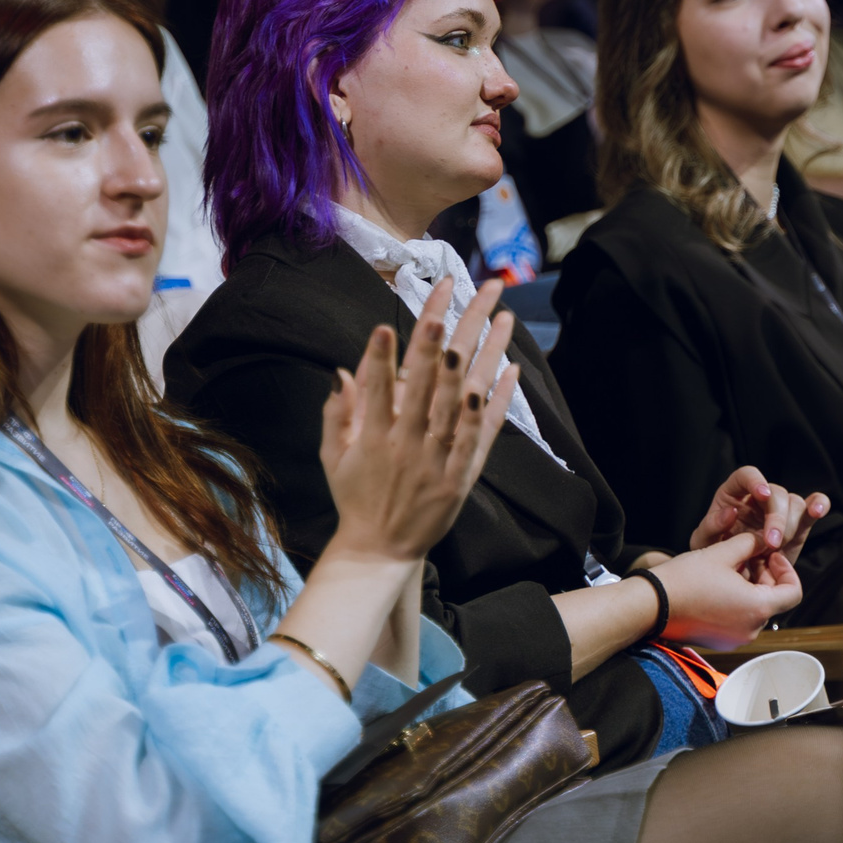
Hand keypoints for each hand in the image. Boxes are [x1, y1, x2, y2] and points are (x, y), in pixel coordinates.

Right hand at [321, 280, 517, 561]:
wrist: (381, 549)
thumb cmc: (354, 497)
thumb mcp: (332, 455)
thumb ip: (336, 412)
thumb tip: (343, 371)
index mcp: (373, 436)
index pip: (380, 387)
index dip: (383, 357)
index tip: (387, 326)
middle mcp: (408, 444)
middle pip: (430, 380)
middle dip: (444, 334)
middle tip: (457, 293)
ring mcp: (438, 459)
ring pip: (463, 399)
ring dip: (483, 354)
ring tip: (499, 317)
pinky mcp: (461, 474)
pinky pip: (484, 434)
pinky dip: (498, 402)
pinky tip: (510, 369)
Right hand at [650, 530, 803, 647]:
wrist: (652, 605)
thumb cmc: (685, 580)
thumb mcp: (722, 553)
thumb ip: (750, 544)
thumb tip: (762, 539)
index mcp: (757, 608)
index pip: (793, 592)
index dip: (787, 570)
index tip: (771, 557)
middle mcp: (751, 629)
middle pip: (774, 601)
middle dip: (766, 577)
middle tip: (748, 557)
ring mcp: (736, 639)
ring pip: (756, 609)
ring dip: (751, 589)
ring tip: (731, 569)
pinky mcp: (722, 641)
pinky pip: (741, 620)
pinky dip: (738, 603)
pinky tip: (719, 586)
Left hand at [687, 466, 828, 564]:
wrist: (733, 576)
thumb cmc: (714, 553)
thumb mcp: (703, 543)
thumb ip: (711, 527)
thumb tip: (730, 512)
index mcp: (734, 493)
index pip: (747, 475)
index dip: (756, 481)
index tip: (762, 494)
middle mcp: (760, 496)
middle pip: (776, 492)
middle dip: (776, 517)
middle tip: (771, 543)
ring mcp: (781, 509)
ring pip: (794, 502)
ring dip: (790, 524)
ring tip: (778, 548)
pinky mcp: (798, 524)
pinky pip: (813, 506)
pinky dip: (819, 505)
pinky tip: (818, 512)